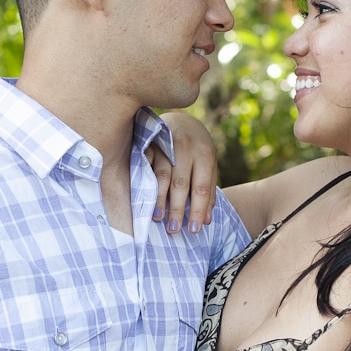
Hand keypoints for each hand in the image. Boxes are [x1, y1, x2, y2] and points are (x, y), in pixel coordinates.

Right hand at [150, 111, 220, 234]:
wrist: (182, 120)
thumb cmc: (197, 149)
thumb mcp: (208, 166)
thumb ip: (207, 190)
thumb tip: (206, 220)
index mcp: (205, 155)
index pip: (201, 188)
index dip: (197, 210)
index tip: (193, 230)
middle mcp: (186, 148)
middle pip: (181, 183)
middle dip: (177, 208)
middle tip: (174, 230)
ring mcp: (166, 144)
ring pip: (162, 175)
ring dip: (159, 198)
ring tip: (158, 218)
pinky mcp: (149, 142)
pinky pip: (145, 164)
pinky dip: (143, 180)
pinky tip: (142, 196)